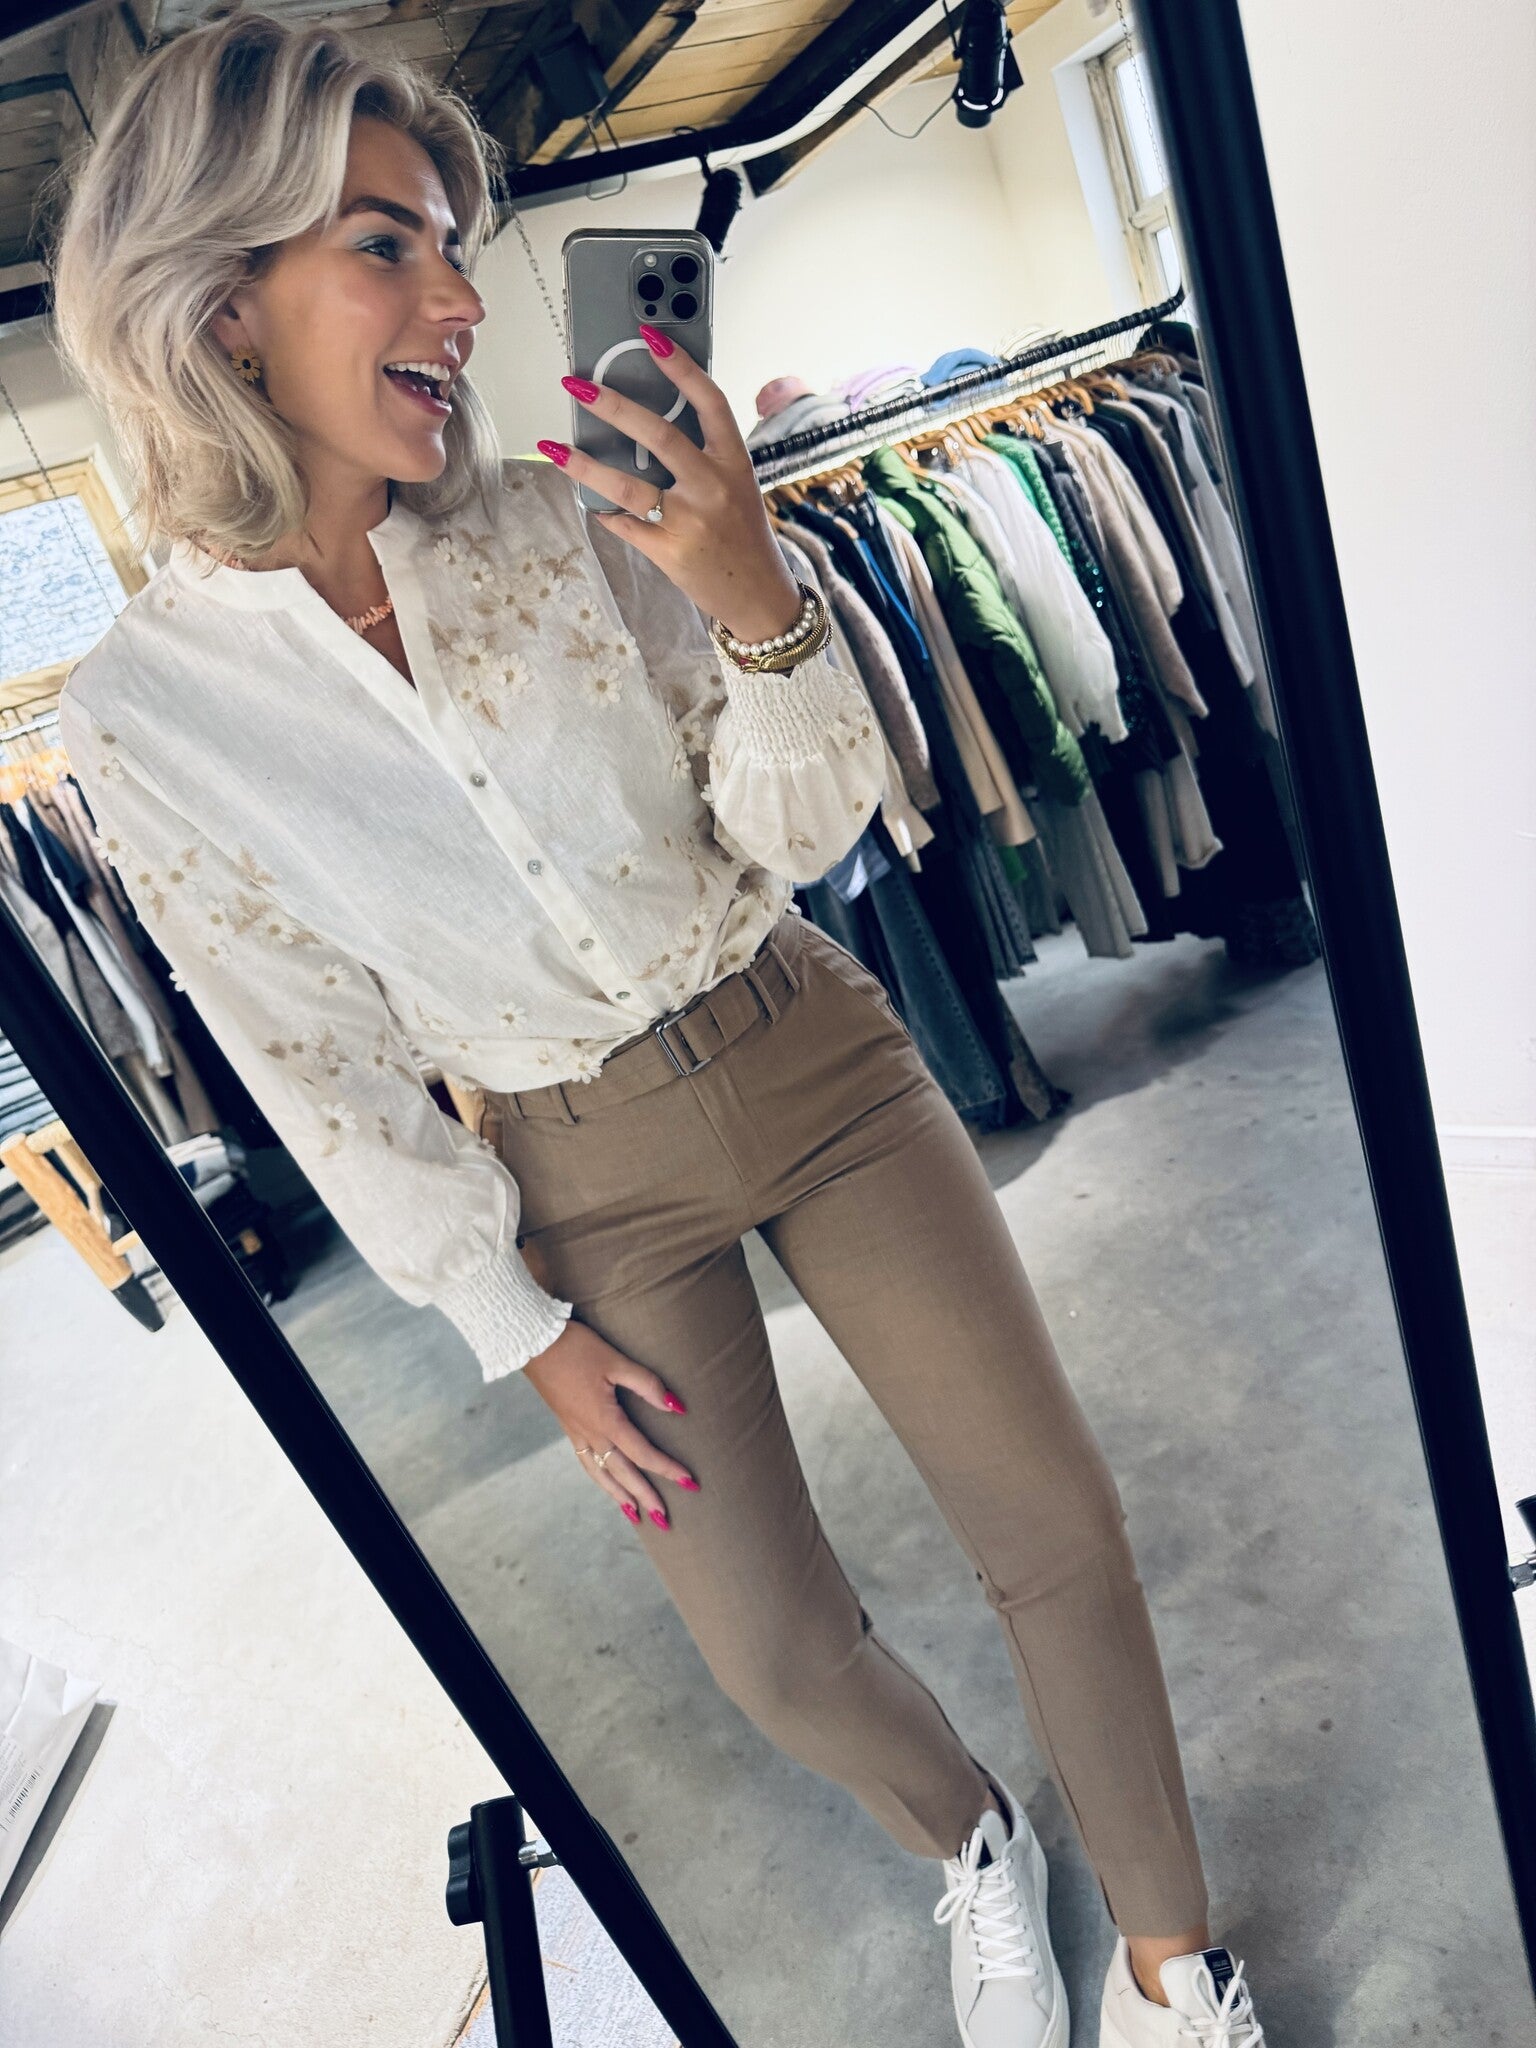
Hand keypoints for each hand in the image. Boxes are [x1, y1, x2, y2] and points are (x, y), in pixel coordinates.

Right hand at [522, 1316, 698, 1529]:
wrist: (533, 1344)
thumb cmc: (576, 1348)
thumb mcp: (615, 1361)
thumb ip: (647, 1384)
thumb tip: (677, 1408)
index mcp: (605, 1419)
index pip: (643, 1453)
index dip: (667, 1468)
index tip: (689, 1482)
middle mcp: (590, 1433)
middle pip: (623, 1473)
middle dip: (645, 1497)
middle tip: (665, 1521)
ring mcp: (576, 1433)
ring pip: (601, 1474)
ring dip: (620, 1497)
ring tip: (635, 1516)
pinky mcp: (568, 1427)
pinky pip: (586, 1463)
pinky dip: (600, 1480)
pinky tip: (606, 1483)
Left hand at [541, 326, 803, 645]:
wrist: (758, 596)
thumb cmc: (742, 537)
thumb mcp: (736, 487)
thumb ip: (701, 458)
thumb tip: (644, 429)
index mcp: (733, 463)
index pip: (710, 402)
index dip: (681, 367)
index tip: (650, 337)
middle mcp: (713, 487)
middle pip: (659, 435)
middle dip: (614, 407)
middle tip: (577, 386)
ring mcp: (690, 521)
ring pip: (629, 486)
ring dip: (586, 466)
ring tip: (555, 447)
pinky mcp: (669, 552)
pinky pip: (625, 525)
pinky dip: (605, 512)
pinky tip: (590, 502)